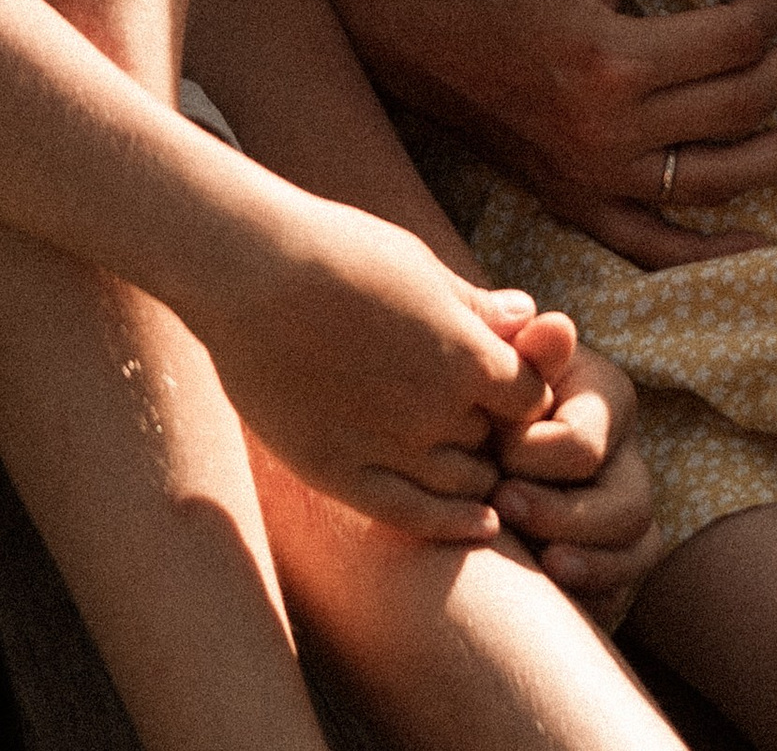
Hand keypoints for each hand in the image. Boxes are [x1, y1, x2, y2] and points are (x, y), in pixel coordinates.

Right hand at [187, 189, 552, 541]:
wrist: (247, 272)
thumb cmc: (334, 251)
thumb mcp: (417, 266)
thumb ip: (474, 304)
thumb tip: (528, 315)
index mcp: (464, 352)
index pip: (529, 396)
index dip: (520, 391)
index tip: (498, 380)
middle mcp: (437, 407)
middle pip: (496, 441)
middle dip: (492, 430)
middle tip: (473, 417)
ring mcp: (389, 446)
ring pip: (465, 483)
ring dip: (473, 473)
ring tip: (463, 457)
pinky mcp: (341, 473)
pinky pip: (415, 516)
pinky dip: (455, 524)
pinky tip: (480, 525)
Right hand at [384, 0, 776, 268]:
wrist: (417, 34)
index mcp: (612, 57)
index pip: (732, 37)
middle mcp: (609, 129)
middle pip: (738, 104)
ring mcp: (594, 177)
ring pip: (718, 178)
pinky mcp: (577, 205)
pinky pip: (655, 247)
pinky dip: (712, 254)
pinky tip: (765, 243)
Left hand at [483, 331, 665, 624]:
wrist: (468, 440)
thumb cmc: (484, 394)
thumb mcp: (500, 365)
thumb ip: (524, 350)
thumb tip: (552, 326)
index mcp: (606, 397)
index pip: (585, 442)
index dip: (535, 455)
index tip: (492, 453)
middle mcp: (627, 454)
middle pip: (627, 502)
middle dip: (563, 514)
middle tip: (504, 507)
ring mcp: (625, 507)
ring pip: (637, 546)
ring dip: (587, 559)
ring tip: (540, 561)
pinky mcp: (615, 556)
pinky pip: (626, 586)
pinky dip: (595, 591)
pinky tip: (553, 587)